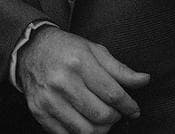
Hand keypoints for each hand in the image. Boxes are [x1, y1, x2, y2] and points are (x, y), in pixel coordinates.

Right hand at [17, 26, 149, 133]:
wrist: (30, 50)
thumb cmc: (65, 49)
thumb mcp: (94, 50)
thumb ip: (120, 69)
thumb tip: (144, 80)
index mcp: (79, 62)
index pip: (113, 94)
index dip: (129, 106)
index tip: (133, 109)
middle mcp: (62, 81)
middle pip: (101, 115)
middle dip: (114, 117)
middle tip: (114, 112)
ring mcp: (49, 99)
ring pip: (86, 131)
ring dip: (100, 129)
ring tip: (100, 118)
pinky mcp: (39, 112)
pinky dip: (80, 133)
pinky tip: (83, 121)